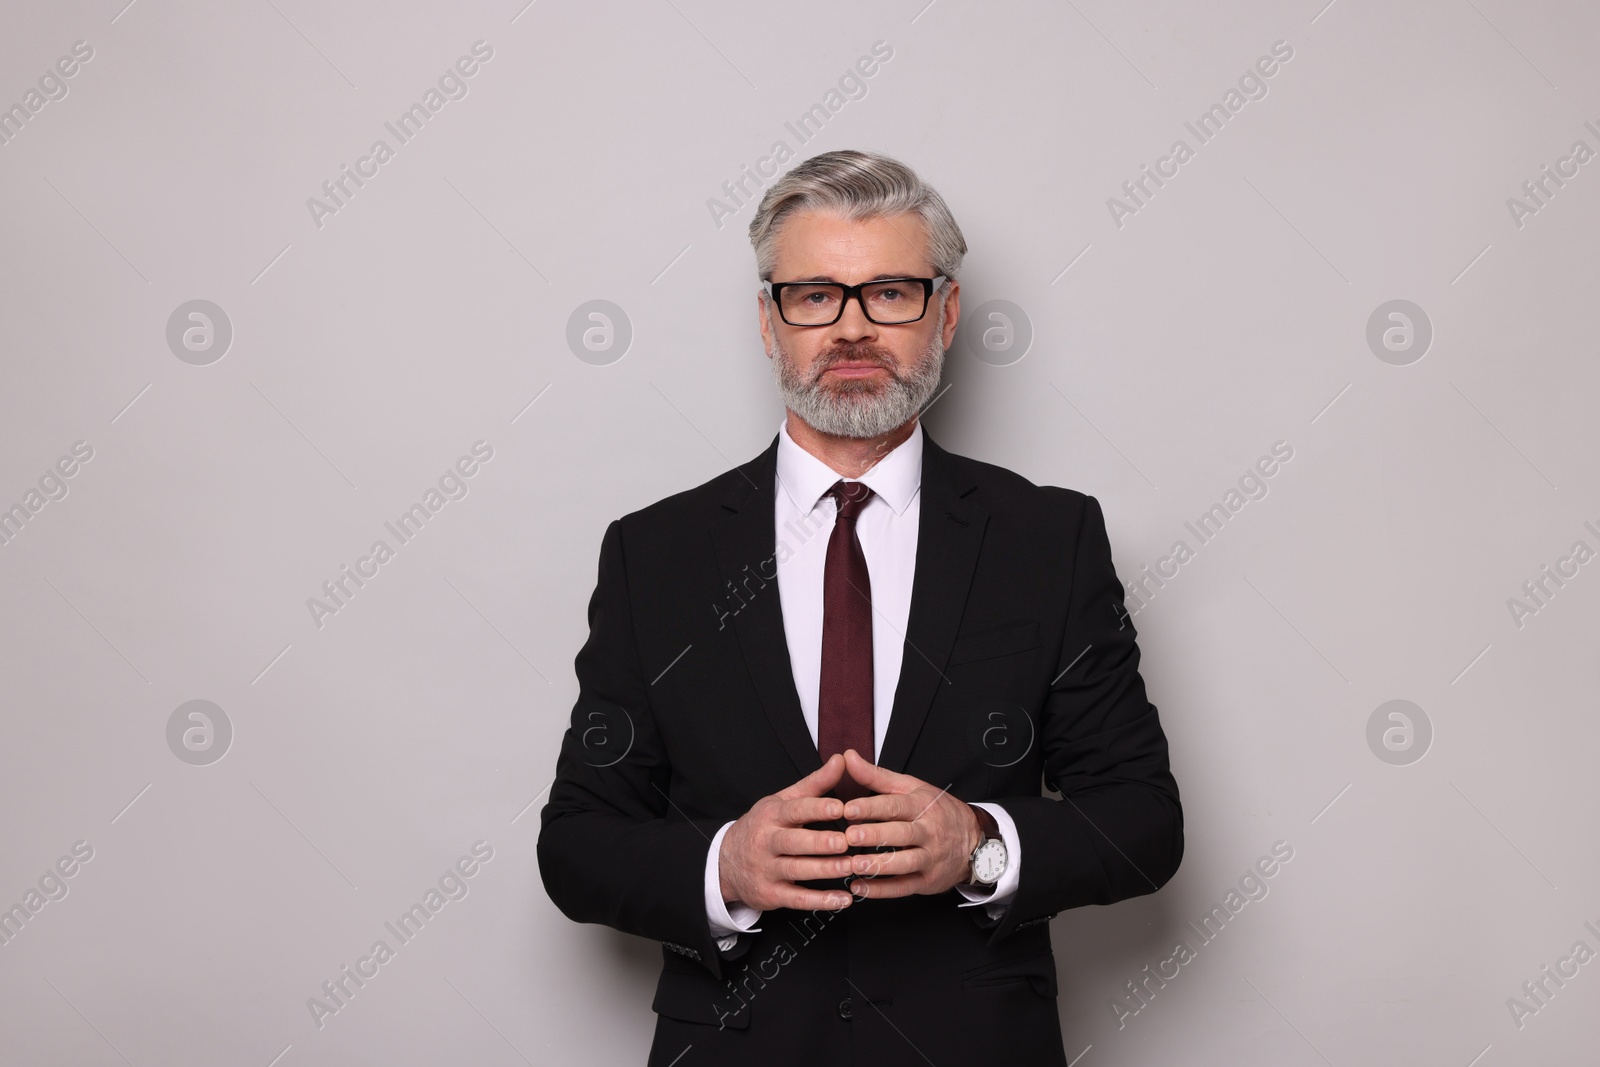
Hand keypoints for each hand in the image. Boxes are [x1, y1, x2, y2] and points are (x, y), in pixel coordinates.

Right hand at [718, 753, 856, 912]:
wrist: (725, 862)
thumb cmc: (764, 826)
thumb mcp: (783, 801)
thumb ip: (815, 784)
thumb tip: (842, 759)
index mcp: (771, 815)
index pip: (794, 810)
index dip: (817, 809)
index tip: (840, 807)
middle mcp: (766, 842)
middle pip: (794, 842)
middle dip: (820, 842)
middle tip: (846, 841)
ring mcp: (767, 870)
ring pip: (797, 870)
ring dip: (825, 870)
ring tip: (851, 867)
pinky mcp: (771, 895)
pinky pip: (797, 899)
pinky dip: (821, 901)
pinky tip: (843, 899)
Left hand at [837, 749, 981, 898]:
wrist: (974, 840)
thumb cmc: (935, 810)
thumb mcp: (910, 788)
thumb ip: (876, 776)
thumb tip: (848, 756)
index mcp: (922, 805)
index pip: (895, 805)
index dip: (871, 807)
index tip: (848, 809)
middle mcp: (928, 831)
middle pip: (901, 834)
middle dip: (875, 835)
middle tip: (850, 836)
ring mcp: (930, 858)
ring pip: (904, 863)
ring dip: (878, 866)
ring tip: (852, 865)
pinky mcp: (928, 880)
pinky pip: (904, 887)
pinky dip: (881, 890)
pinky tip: (859, 888)